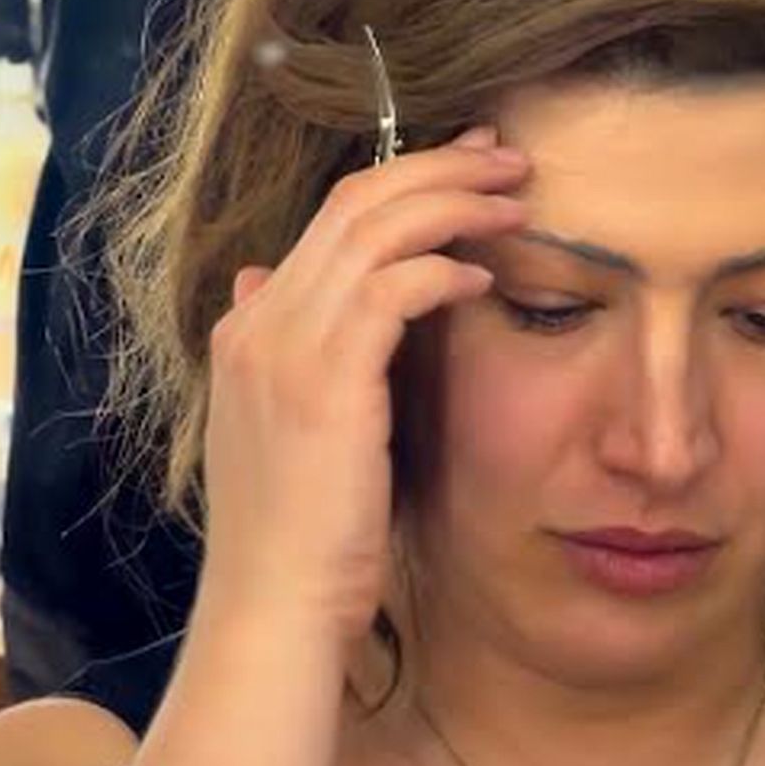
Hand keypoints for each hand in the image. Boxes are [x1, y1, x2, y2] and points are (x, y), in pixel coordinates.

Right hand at [195, 131, 528, 644]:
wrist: (274, 610)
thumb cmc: (302, 540)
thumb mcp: (287, 433)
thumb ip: (289, 356)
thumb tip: (268, 278)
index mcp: (248, 330)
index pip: (329, 220)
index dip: (403, 182)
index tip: (468, 171)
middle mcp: (257, 323)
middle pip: (354, 202)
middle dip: (439, 166)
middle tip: (508, 155)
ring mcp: (284, 347)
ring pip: (376, 228)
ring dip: (454, 202)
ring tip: (515, 198)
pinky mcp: (325, 380)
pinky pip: (392, 288)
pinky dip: (442, 269)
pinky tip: (484, 279)